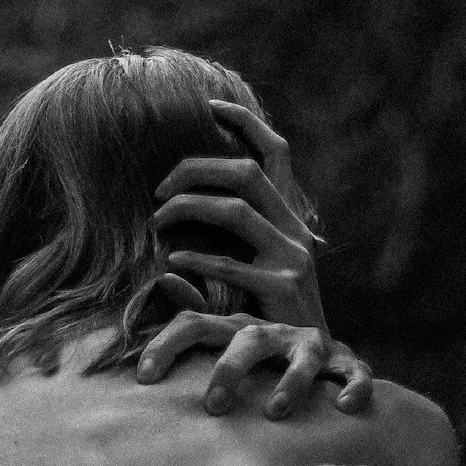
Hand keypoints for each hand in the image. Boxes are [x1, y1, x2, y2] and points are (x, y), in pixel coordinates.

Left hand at [136, 312, 371, 417]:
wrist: (324, 353)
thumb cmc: (258, 355)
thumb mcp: (219, 339)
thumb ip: (188, 321)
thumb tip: (153, 289)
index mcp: (233, 327)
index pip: (194, 325)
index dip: (166, 345)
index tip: (142, 377)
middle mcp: (270, 333)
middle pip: (246, 340)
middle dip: (230, 370)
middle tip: (213, 407)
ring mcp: (307, 347)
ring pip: (301, 358)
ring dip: (291, 382)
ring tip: (276, 412)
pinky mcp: (342, 362)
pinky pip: (352, 371)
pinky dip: (354, 385)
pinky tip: (346, 406)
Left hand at [152, 96, 325, 328]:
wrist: (309, 359)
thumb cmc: (272, 314)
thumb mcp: (258, 270)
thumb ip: (231, 243)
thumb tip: (179, 230)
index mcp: (290, 218)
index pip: (275, 153)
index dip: (246, 123)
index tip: (210, 106)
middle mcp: (295, 230)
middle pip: (246, 174)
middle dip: (196, 170)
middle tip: (158, 190)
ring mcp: (292, 257)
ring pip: (237, 209)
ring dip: (188, 208)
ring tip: (157, 221)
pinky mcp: (282, 288)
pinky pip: (229, 263)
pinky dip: (196, 259)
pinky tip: (171, 263)